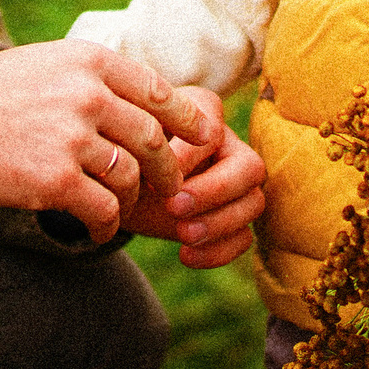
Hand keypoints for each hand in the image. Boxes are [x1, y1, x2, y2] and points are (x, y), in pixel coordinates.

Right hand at [0, 42, 212, 243]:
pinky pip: (103, 211)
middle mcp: (87, 94)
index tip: (203, 140)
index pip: (160, 92)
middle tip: (170, 187)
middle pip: (154, 140)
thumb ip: (92, 80)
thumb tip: (144, 104)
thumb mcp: (43, 65)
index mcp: (89, 61)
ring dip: (131, 201)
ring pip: (131, 179)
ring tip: (119, 208)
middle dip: (169, 169)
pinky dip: (107, 226)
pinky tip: (98, 229)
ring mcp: (72, 137)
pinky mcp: (54, 179)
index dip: (189, 121)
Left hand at [121, 89, 266, 268]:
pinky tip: (185, 256)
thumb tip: (151, 179)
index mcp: (202, 113)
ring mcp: (237, 182)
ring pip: (253, 203)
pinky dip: (218, 251)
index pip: (212, 130)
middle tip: (174, 208)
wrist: (116, 182)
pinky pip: (244, 237)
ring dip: (218, 224)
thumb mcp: (120, 146)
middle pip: (249, 167)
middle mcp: (228, 144)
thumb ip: (135, 149)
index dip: (188, 156)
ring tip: (182, 236)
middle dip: (213, 192)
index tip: (153, 177)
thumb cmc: (120, 153)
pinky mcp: (232, 217)